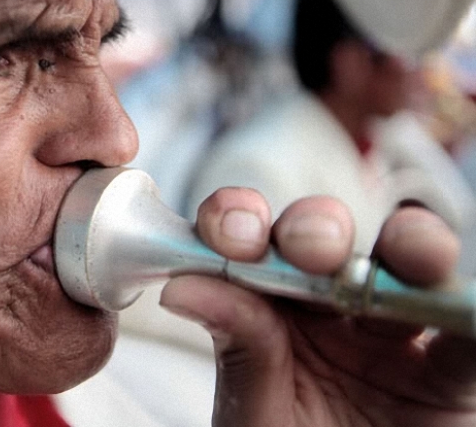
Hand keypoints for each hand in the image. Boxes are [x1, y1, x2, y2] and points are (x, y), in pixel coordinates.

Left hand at [161, 188, 475, 426]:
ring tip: (408, 255)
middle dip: (315, 227)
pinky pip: (468, 331)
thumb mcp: (254, 410)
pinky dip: (469, 310)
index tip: (231, 232)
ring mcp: (393, 331)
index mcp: (267, 308)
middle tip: (311, 247)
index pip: (249, 243)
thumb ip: (239, 349)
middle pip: (323, 236)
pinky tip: (461, 309)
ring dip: (408, 242)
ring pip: (407, 257)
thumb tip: (182, 286)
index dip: (238, 220)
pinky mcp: (451, 370)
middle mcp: (327, 307)